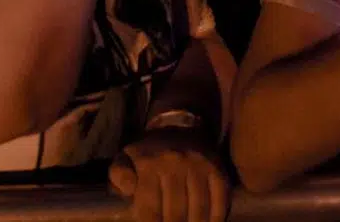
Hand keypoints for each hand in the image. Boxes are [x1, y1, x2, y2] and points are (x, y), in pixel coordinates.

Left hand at [110, 130, 229, 221]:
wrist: (178, 126)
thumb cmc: (148, 151)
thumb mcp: (125, 157)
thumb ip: (119, 175)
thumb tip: (129, 191)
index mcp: (149, 164)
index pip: (150, 209)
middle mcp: (174, 164)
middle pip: (175, 214)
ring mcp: (198, 167)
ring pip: (198, 211)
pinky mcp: (217, 169)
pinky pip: (220, 202)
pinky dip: (216, 218)